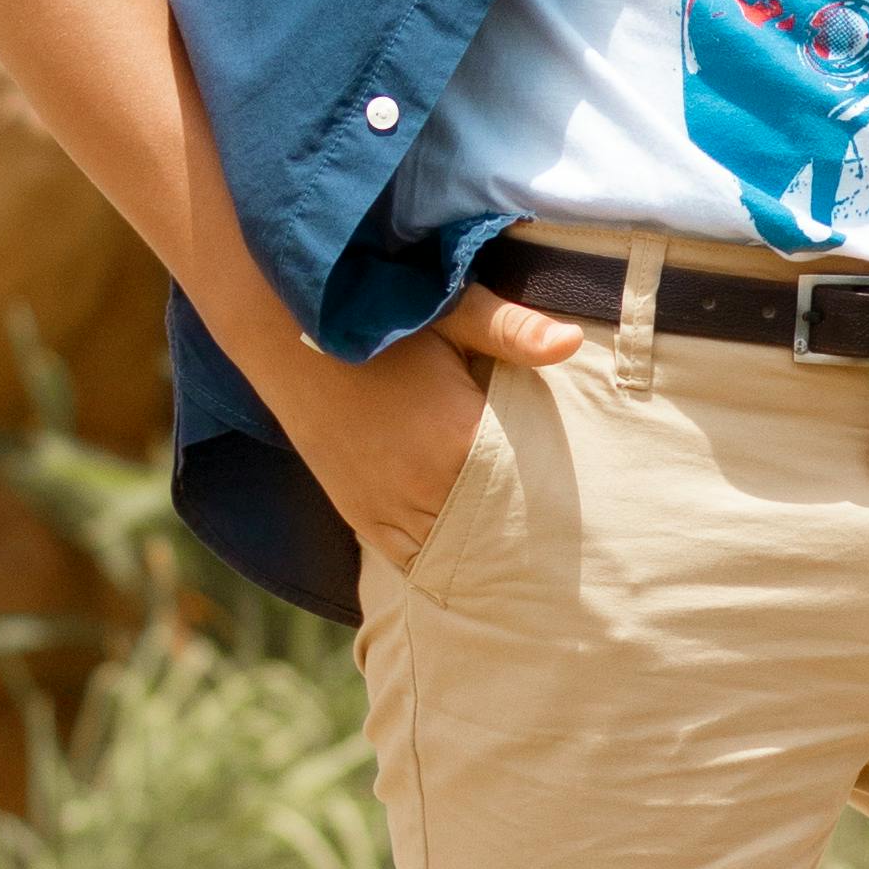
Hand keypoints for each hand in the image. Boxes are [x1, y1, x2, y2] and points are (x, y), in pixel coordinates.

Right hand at [268, 282, 583, 575]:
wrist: (279, 326)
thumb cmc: (376, 311)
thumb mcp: (448, 310)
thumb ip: (511, 331)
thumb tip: (573, 340)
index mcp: (455, 441)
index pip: (529, 491)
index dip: (560, 498)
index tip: (588, 509)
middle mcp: (420, 489)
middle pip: (496, 534)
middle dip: (528, 533)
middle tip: (566, 545)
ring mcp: (383, 510)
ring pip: (452, 555)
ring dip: (482, 550)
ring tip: (522, 551)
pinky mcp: (357, 514)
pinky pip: (408, 558)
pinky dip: (438, 556)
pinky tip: (466, 547)